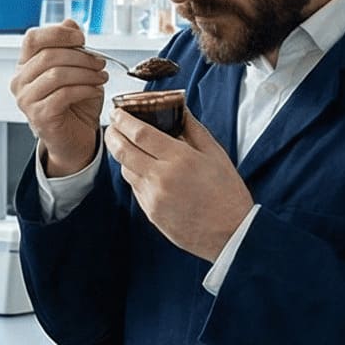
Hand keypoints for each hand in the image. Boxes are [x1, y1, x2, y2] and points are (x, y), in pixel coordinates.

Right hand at [9, 19, 108, 176]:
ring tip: (101, 76)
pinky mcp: (39, 115)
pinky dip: (84, 89)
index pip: (33, 38)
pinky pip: (63, 94)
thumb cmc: (75, 105)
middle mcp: (19, 81)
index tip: (81, 38)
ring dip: (85, 72)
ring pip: (56, 74)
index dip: (58, 33)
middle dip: (81, 56)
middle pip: (48, 55)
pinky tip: (95, 90)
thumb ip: (70, 47)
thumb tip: (70, 22)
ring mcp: (26, 100)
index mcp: (25, 65)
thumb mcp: (76, 70)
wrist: (76, 139)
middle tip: (99, 62)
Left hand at [104, 105, 251, 262]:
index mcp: (180, 159)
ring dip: (122, 155)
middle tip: (113, 125)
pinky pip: (134, 188)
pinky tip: (144, 169)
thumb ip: (193, 129)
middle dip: (113, 134)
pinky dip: (134, 175)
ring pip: (125, 170)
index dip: (124, 120)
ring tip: (128, 145)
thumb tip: (179, 109)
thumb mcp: (216, 154)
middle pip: (123, 150)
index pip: (140, 133)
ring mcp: (153, 197)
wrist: (232, 235)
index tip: (118, 112)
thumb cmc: (227, 194)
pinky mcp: (150, 212)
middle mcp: (161, 178)